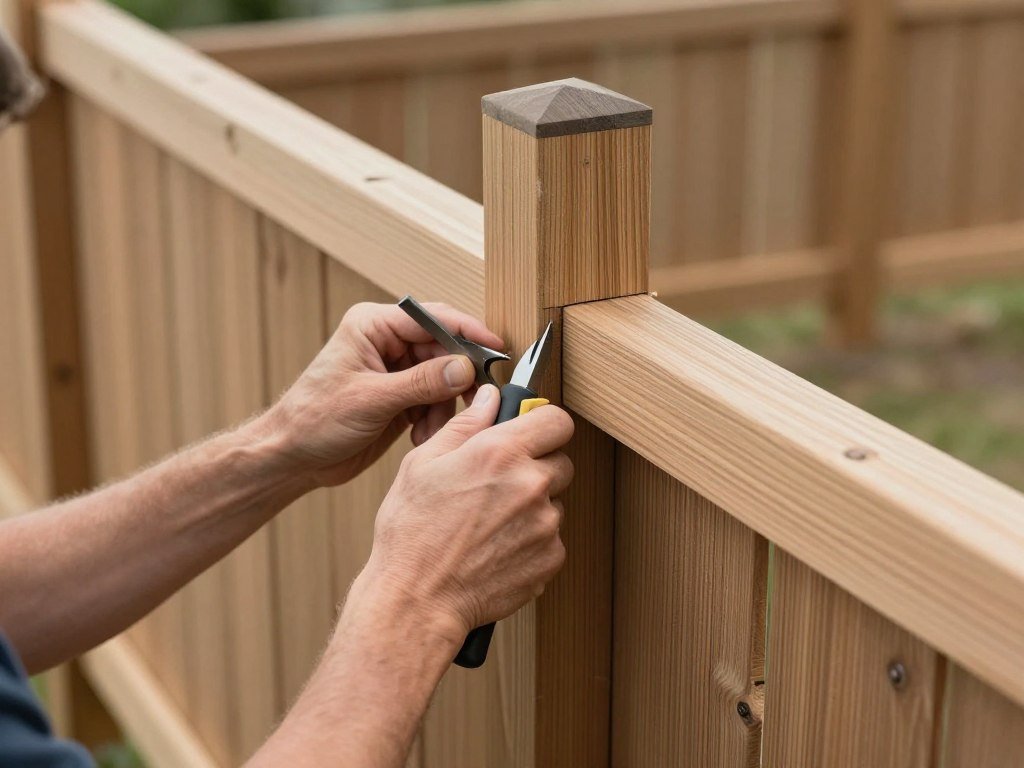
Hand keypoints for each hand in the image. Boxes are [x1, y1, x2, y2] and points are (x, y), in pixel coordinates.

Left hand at [263, 302, 504, 486]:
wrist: (292, 457)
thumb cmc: (314, 419)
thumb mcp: (371, 400)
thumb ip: (421, 382)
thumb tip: (464, 368)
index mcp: (373, 326)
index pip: (431, 318)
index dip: (466, 333)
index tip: (495, 349)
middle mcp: (387, 343)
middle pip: (443, 349)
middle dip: (458, 379)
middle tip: (476, 401)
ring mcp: (396, 371)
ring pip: (444, 379)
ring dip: (444, 406)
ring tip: (430, 431)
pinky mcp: (401, 397)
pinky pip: (435, 401)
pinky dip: (435, 420)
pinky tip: (421, 437)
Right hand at [359, 385, 574, 641]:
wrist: (418, 600)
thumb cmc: (412, 533)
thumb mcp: (423, 464)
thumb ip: (465, 425)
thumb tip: (489, 399)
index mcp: (501, 452)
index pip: (557, 420)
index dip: (543, 424)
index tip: (532, 433)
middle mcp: (531, 485)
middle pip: (561, 461)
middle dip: (537, 466)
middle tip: (500, 482)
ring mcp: (545, 524)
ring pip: (554, 502)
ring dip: (532, 506)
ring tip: (489, 522)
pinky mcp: (551, 559)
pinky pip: (552, 538)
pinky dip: (531, 540)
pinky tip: (496, 546)